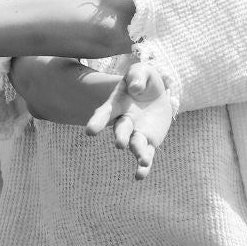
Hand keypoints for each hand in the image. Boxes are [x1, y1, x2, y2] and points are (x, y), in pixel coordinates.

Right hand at [85, 51, 178, 178]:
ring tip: (142, 160)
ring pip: (135, 144)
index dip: (97, 121)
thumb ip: (137, 76)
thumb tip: (135, 89)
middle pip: (121, 130)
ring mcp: (136, 133)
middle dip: (120, 136)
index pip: (105, 113)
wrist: (156, 93)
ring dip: (137, 152)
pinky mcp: (149, 142)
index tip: (89, 131)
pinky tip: (140, 175)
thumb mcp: (142, 70)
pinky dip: (143, 166)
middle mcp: (124, 120)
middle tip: (119, 144)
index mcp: (117, 103)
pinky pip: (146, 154)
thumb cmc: (144, 80)